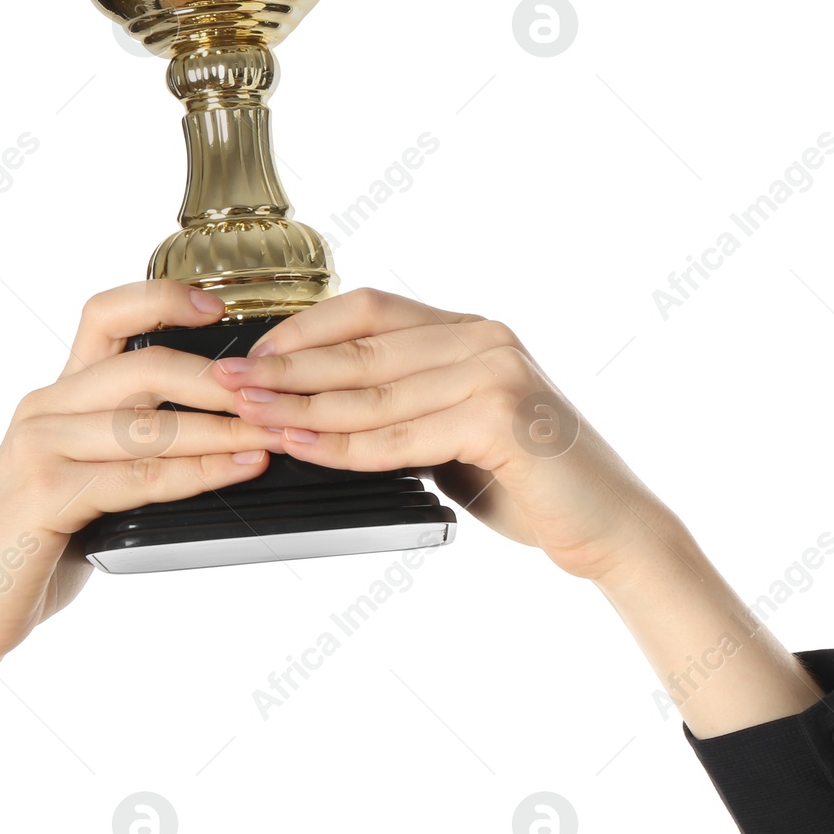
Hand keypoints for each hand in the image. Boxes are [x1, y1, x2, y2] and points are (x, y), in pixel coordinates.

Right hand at [0, 279, 282, 677]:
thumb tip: (220, 432)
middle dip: (219, 377)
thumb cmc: (37, 545)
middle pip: (142, 364)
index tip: (218, 303)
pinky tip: (239, 467)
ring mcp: (41, 449)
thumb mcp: (82, 477)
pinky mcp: (45, 495)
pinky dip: (199, 471)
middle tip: (273, 391)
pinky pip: (139, 476)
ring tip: (275, 433)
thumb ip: (128, 446)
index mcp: (57, 395)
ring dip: (223, 427)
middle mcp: (45, 409)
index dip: (162, 297)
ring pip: (149, 423)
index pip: (105, 313)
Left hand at [213, 288, 667, 584]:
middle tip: (224, 381)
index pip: (370, 308)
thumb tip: (320, 402)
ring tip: (245, 414)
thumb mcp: (460, 429)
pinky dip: (343, 445)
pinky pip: (400, 436)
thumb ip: (408, 406)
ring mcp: (496, 373)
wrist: (610, 524)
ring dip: (299, 405)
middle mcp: (484, 338)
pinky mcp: (502, 418)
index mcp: (472, 329)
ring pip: (373, 392)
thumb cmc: (532, 483)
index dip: (304, 327)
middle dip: (284, 367)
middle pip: (362, 347)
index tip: (249, 352)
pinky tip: (299, 444)